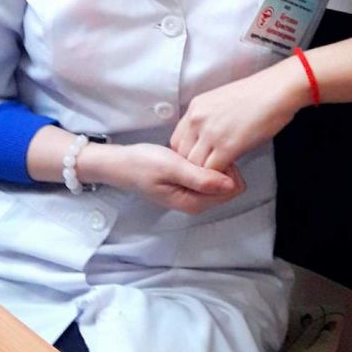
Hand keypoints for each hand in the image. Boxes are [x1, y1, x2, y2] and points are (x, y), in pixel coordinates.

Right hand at [103, 143, 245, 214]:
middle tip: (203, 148)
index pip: (232, 189)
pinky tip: (192, 152)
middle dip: (223, 165)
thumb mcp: (172, 168)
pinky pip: (209, 173)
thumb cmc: (141, 164)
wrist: (120, 163)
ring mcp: (193, 193)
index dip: (228, 168)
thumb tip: (231, 185)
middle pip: (229, 184)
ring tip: (196, 149)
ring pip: (220, 178)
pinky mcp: (189, 184)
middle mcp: (196, 201)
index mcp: (194, 202)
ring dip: (214, 161)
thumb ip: (201, 179)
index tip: (213, 152)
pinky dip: (206, 161)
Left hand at [170, 59, 309, 171]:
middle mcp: (197, 119)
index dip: (187, 154)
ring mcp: (210, 133)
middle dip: (195, 168)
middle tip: (210, 173)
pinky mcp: (227, 146)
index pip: (177, 140)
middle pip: (182, 155)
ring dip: (207, 175)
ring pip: (195, 166)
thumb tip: (208, 139)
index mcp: (196, 107)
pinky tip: (230, 176)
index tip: (200, 160)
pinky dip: (219, 178)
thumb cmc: (259, 94)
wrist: (277, 90)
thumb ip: (209, 119)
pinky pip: (212, 172)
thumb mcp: (222, 101)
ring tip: (221, 176)